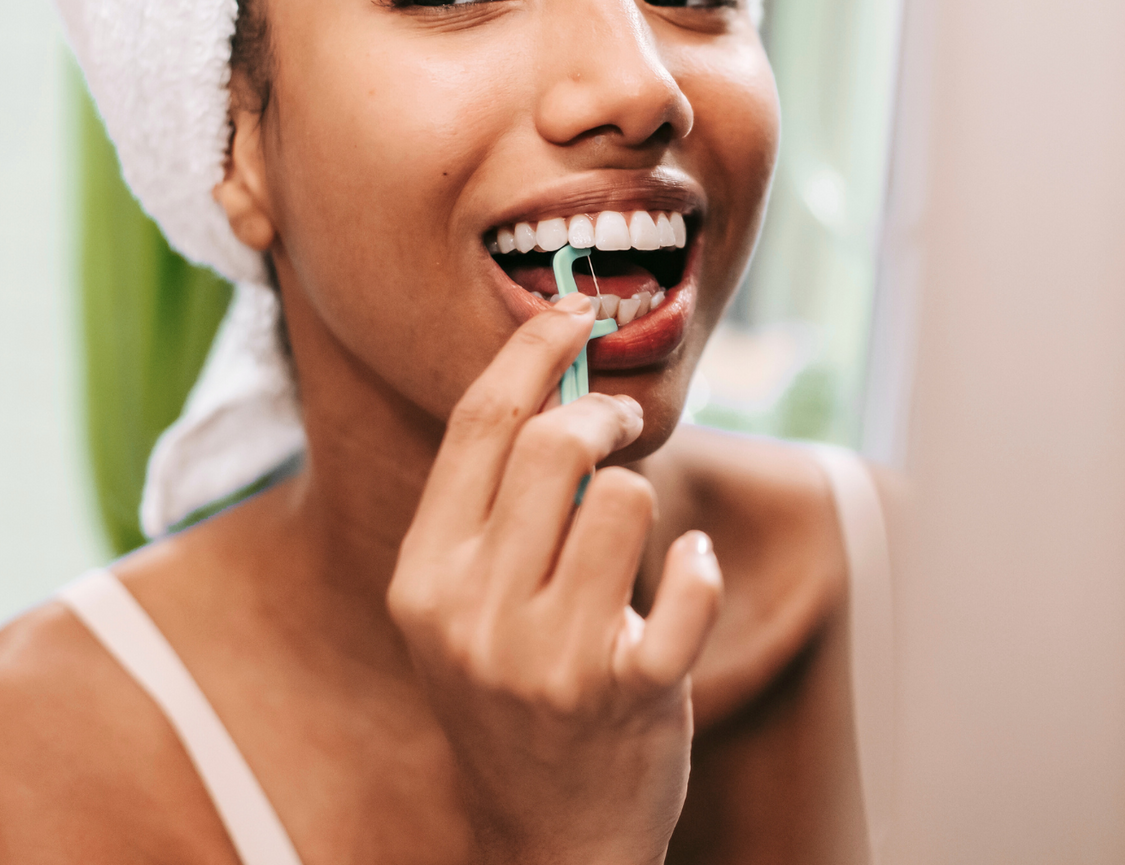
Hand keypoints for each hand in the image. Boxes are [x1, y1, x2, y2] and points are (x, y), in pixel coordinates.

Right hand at [387, 294, 723, 863]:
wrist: (548, 833)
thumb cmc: (515, 698)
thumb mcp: (465, 610)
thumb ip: (492, 512)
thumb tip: (553, 383)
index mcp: (425, 579)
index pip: (478, 427)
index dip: (533, 350)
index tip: (573, 311)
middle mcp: (474, 614)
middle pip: (555, 446)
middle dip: (604, 414)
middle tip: (623, 422)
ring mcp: (547, 658)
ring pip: (628, 499)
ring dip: (646, 501)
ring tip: (638, 538)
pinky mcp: (626, 692)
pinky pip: (687, 583)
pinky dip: (699, 566)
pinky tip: (688, 572)